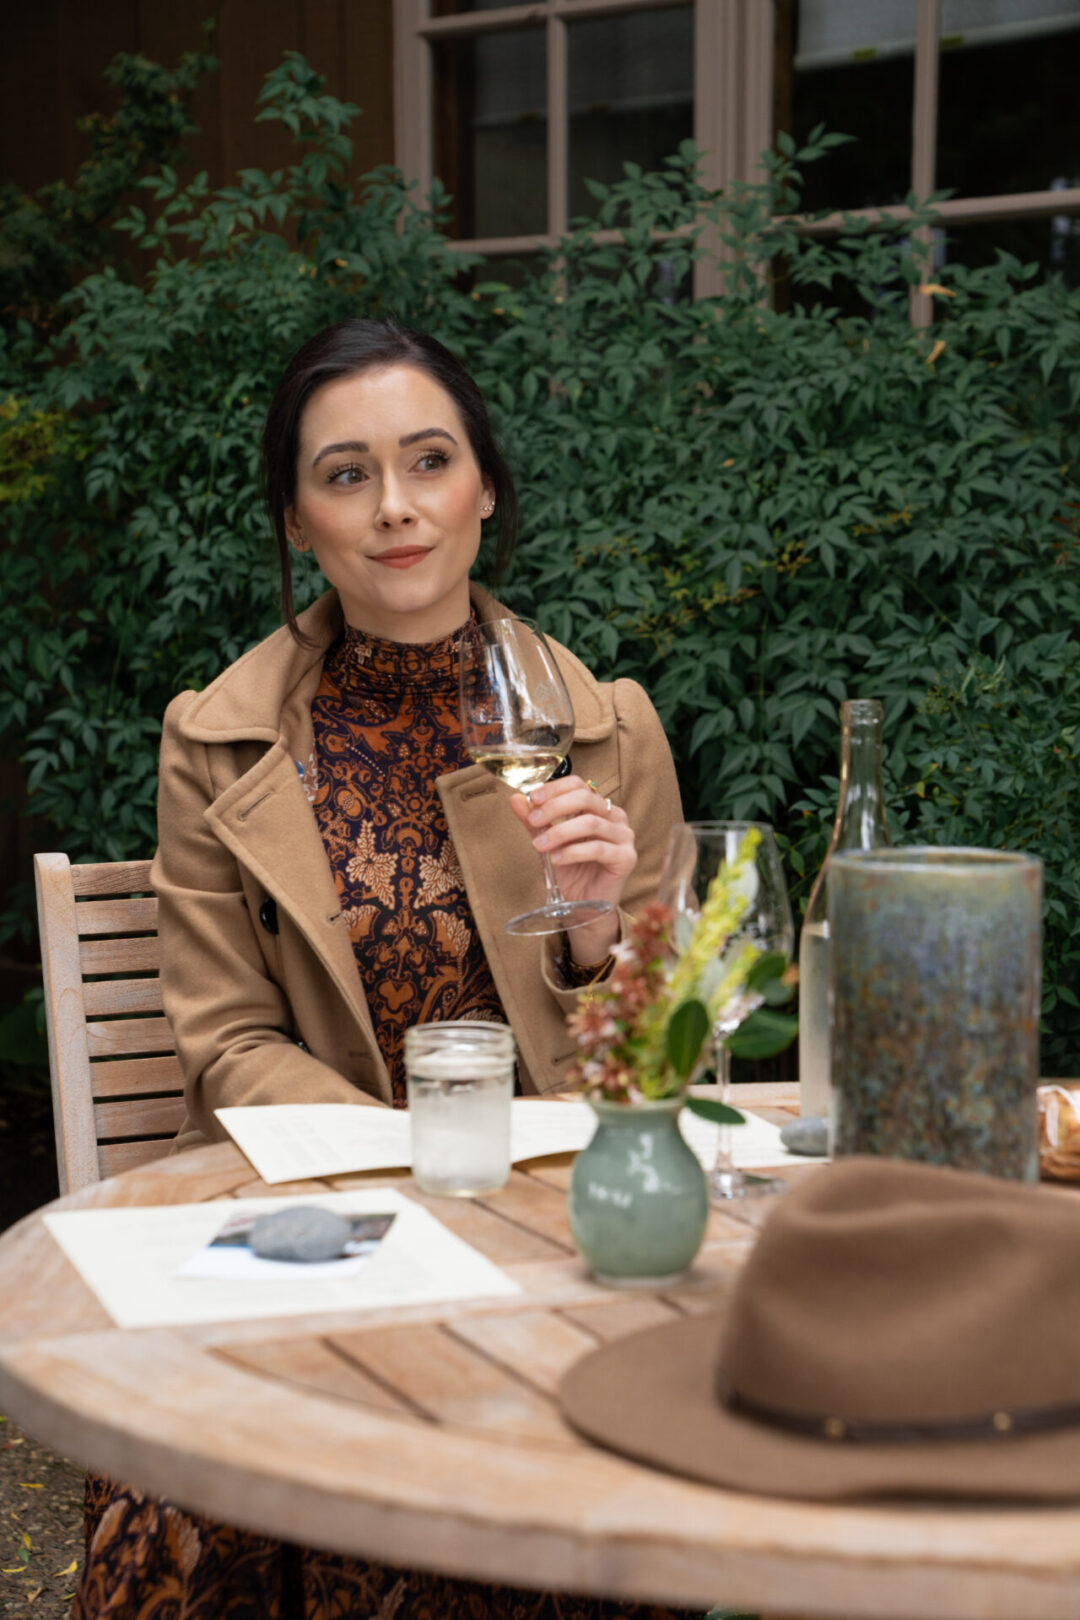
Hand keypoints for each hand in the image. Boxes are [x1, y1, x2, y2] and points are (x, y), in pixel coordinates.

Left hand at [508, 775, 635, 963]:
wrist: (583, 907)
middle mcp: (614, 817)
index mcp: (597, 808)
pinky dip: (573, 852)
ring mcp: (624, 837)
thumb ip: (534, 821)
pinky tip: (556, 859)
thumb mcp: (547, 842)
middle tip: (534, 820)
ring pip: (591, 823)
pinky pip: (599, 849)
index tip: (533, 799)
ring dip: (560, 832)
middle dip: (555, 807)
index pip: (579, 785)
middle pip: (586, 798)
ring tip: (539, 846)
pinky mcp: (626, 858)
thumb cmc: (569, 871)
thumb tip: (515, 798)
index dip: (555, 788)